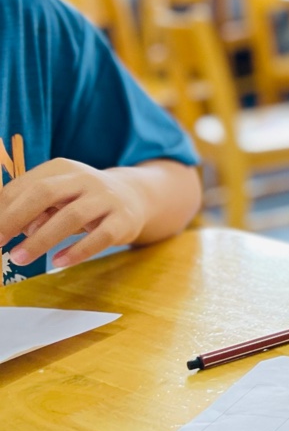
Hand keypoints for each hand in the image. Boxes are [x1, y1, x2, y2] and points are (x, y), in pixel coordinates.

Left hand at [0, 159, 148, 269]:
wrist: (134, 197)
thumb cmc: (82, 199)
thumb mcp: (58, 196)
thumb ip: (34, 209)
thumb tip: (13, 229)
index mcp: (62, 168)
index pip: (26, 186)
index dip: (3, 209)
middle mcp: (85, 179)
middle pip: (45, 193)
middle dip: (16, 217)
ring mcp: (106, 199)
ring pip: (72, 216)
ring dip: (41, 239)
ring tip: (19, 258)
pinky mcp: (124, 220)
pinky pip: (100, 237)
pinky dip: (77, 250)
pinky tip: (58, 261)